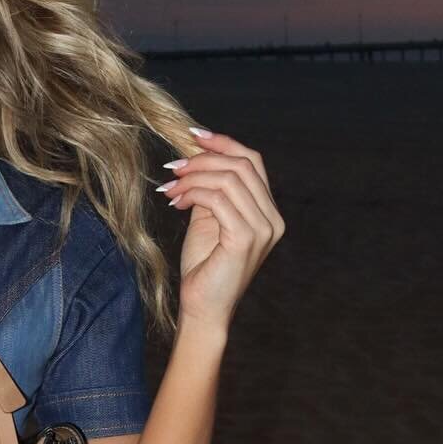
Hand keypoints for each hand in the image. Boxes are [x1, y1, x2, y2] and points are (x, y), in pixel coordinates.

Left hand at [156, 126, 284, 329]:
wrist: (203, 308)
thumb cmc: (204, 266)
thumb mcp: (208, 219)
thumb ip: (210, 190)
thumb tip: (194, 156)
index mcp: (268, 212)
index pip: (252, 161)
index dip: (223, 143)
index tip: (193, 135)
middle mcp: (272, 219)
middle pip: (241, 165)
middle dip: (202, 160)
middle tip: (172, 168)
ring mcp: (263, 229)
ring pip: (228, 179)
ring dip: (193, 177)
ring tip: (170, 188)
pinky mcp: (246, 238)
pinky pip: (218, 198)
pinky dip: (193, 193)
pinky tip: (176, 202)